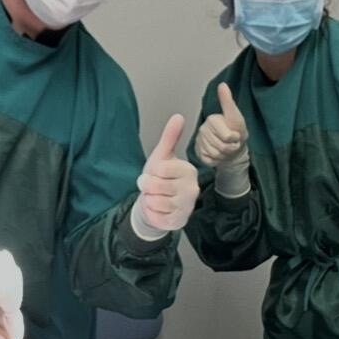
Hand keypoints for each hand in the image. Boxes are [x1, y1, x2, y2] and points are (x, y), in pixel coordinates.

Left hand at [133, 114, 200, 236]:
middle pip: (155, 186)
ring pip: (154, 202)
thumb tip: (178, 116)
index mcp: (188, 170)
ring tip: (155, 197)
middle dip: (146, 186)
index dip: (151, 172)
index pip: (161, 169)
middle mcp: (192, 189)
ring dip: (148, 200)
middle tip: (152, 186)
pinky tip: (157, 210)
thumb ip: (170, 137)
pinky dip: (151, 213)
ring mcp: (187, 207)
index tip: (155, 173)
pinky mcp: (179, 222)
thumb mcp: (162, 156)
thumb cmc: (161, 177)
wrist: (158, 203)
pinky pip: (155, 217)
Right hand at [195, 83, 250, 197]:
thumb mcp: (235, 116)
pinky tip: (219, 155)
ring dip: (225, 155)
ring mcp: (199, 142)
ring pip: (215, 155)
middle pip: (221, 147)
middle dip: (231, 148)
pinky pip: (209, 161)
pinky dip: (217, 161)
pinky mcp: (198, 153)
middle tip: (232, 144)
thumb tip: (222, 84)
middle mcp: (202, 130)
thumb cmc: (236, 130)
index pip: (227, 136)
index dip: (235, 139)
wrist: (233, 147)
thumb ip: (228, 102)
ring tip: (226, 149)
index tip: (236, 135)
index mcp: (211, 120)